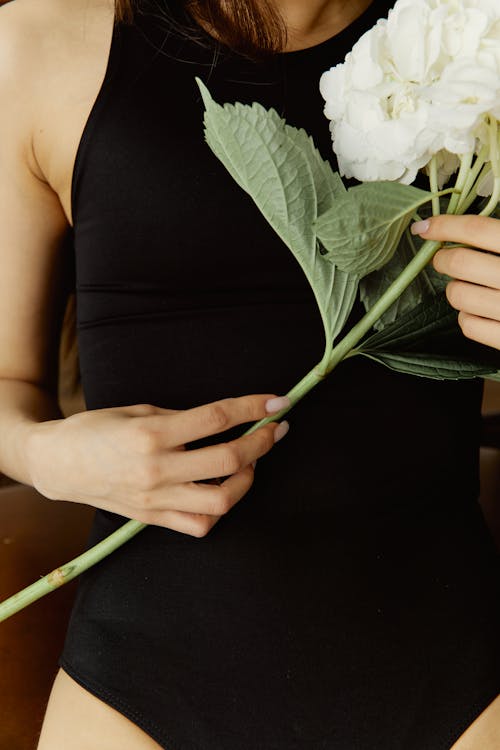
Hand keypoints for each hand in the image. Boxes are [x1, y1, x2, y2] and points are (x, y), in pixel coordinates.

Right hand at [24, 395, 289, 536]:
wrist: (58, 464)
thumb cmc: (96, 429)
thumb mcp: (138, 411)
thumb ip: (181, 419)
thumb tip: (224, 421)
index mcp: (151, 435)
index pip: (217, 418)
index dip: (253, 408)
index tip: (278, 401)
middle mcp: (156, 469)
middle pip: (228, 459)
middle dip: (262, 442)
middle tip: (276, 429)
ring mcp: (156, 499)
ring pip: (221, 499)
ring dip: (248, 478)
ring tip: (251, 462)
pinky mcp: (153, 519)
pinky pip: (199, 524)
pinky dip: (219, 509)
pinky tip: (223, 489)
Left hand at [412, 214, 499, 349]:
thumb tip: (469, 225)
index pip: (478, 230)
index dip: (445, 225)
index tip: (425, 226)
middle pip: (459, 262)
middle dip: (443, 258)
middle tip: (445, 258)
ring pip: (458, 295)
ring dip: (455, 288)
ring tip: (467, 286)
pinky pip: (468, 325)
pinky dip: (466, 316)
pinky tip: (478, 310)